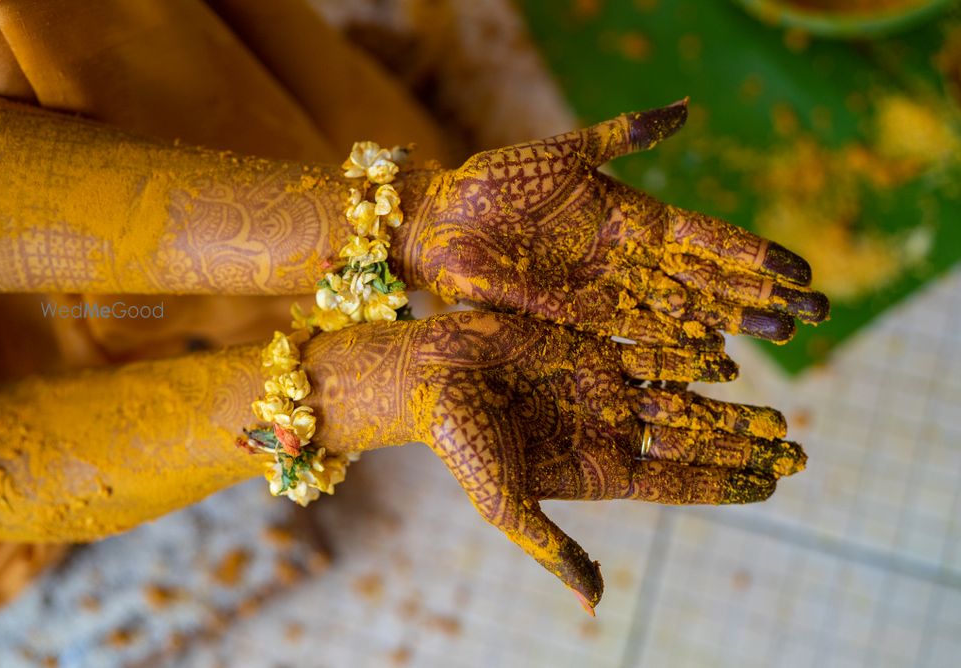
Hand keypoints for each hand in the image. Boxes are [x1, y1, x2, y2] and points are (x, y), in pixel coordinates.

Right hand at [301, 311, 804, 610]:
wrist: (427, 374)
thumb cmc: (460, 439)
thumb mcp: (504, 503)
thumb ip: (551, 547)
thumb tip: (594, 605)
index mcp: (594, 470)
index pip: (676, 482)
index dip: (727, 484)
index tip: (775, 486)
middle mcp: (605, 429)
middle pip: (690, 440)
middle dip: (743, 446)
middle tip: (796, 452)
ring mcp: (600, 387)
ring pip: (680, 396)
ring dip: (728, 406)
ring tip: (775, 414)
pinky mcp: (588, 347)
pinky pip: (650, 349)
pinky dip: (689, 354)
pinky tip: (726, 358)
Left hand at [395, 101, 828, 344]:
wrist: (442, 223)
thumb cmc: (497, 183)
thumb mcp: (566, 154)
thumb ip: (626, 136)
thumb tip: (688, 109)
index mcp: (634, 218)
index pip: (709, 239)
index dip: (754, 254)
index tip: (803, 267)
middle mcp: (629, 261)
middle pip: (709, 280)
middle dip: (762, 295)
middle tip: (817, 313)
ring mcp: (607, 294)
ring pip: (683, 311)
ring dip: (733, 323)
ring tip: (782, 334)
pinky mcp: (578, 322)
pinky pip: (634, 336)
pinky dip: (674, 347)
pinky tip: (716, 358)